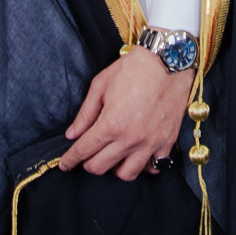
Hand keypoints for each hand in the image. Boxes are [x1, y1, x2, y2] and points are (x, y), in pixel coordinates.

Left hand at [60, 46, 189, 180]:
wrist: (169, 60)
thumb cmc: (134, 68)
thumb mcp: (101, 85)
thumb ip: (85, 113)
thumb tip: (72, 134)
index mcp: (110, 124)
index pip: (83, 151)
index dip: (70, 160)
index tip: (65, 164)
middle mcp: (129, 139)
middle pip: (100, 167)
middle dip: (87, 164)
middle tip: (87, 155)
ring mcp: (150, 143)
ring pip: (126, 174)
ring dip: (114, 169)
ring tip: (112, 157)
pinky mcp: (167, 142)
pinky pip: (154, 167)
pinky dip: (143, 166)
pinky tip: (137, 156)